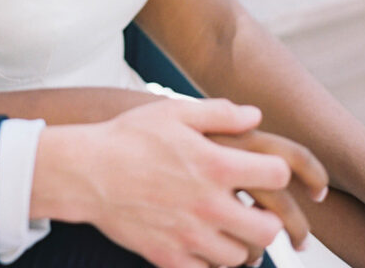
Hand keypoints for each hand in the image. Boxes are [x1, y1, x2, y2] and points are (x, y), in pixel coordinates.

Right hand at [33, 99, 296, 267]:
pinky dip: (212, 261)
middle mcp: (209, 205)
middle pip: (268, 230)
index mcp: (214, 164)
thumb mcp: (174, 112)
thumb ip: (220, 113)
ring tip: (228, 226)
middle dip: (270, 220)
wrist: (87, 172)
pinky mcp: (170, 259)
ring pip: (241, 257)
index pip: (277, 175)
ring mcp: (190, 237)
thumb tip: (255, 116)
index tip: (267, 170)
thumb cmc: (130, 136)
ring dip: (242, 243)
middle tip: (256, 209)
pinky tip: (203, 241)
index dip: (277, 171)